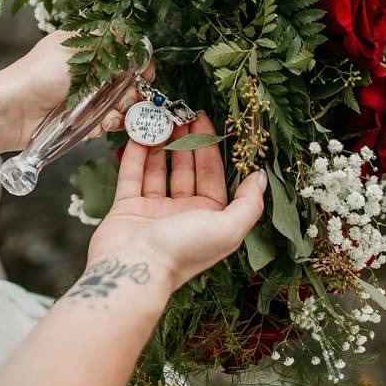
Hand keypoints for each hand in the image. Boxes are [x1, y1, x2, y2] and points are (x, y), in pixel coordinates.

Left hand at [0, 31, 155, 150]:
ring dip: (116, 114)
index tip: (144, 76)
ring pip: (115, 108)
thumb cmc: (39, 75)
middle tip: (124, 101)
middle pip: (126, 85)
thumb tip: (131, 32)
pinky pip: (99, 125)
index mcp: (87, 49)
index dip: (138, 67)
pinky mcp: (76, 121)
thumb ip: (107, 41)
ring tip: (106, 117)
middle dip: (130, 95)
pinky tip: (88, 125)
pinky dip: (98, 127)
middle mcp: (87, 72)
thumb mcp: (76, 49)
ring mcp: (81, 98)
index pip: (124, 55)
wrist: (11, 111)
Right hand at [87, 114, 266, 290]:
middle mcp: (182, 214)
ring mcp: (153, 211)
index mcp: (209, 219)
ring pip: (158, 170)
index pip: (212, 176)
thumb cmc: (182, 251)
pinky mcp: (126, 209)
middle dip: (184, 142)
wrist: (134, 271)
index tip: (203, 121)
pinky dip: (135, 156)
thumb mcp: (228, 228)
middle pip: (186, 170)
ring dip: (160, 145)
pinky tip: (140, 135)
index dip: (209, 147)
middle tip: (180, 114)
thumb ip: (249, 203)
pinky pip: (132, 176)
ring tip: (160, 119)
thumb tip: (260, 177)